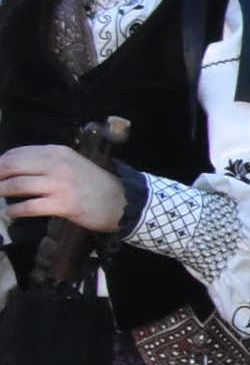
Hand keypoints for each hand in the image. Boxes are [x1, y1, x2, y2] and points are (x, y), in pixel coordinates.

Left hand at [0, 145, 127, 232]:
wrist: (122, 201)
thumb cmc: (93, 184)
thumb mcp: (71, 164)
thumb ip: (46, 163)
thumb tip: (12, 168)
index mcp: (57, 152)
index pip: (17, 153)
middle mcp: (58, 164)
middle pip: (12, 166)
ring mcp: (60, 184)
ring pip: (18, 185)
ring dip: (0, 192)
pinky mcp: (64, 204)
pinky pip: (30, 206)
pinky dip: (15, 210)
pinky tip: (10, 213)